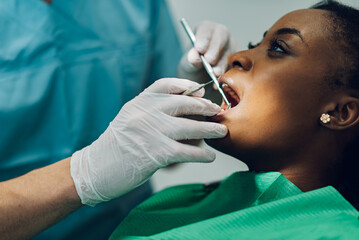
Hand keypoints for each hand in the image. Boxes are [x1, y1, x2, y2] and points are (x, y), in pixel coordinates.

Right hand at [70, 78, 227, 205]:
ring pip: (190, 127)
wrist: (95, 169)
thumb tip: (183, 110)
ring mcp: (151, 133)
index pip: (165, 85)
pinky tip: (210, 156)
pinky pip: (187, 151)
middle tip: (217, 111)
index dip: (186, 86)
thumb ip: (150, 111)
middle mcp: (146, 113)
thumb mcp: (129, 119)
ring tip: (222, 131)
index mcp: (139, 103)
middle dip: (204, 107)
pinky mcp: (156, 154)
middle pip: (183, 104)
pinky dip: (202, 154)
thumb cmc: (115, 146)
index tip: (200, 92)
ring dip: (210, 130)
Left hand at [178, 21, 238, 80]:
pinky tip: (220, 81)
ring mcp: (231, 47)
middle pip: (222, 36)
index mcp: (206, 30)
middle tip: (209, 61)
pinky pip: (236, 65)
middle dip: (215, 49)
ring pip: (230, 51)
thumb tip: (194, 56)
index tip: (199, 49)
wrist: (201, 79)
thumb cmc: (194, 66)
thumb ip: (191, 59)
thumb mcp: (188, 64)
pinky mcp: (238, 60)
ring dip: (222, 64)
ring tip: (215, 74)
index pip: (206, 28)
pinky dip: (228, 73)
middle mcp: (220, 36)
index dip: (204, 38)